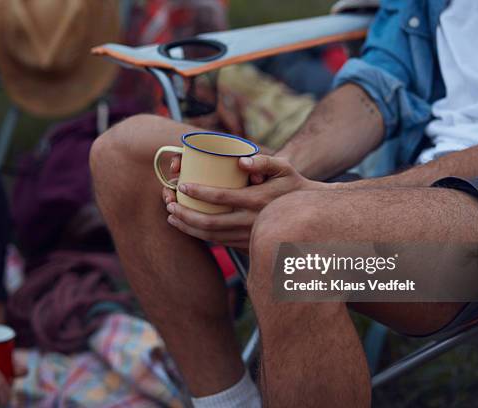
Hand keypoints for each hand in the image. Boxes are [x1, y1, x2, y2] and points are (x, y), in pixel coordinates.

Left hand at [162, 155, 312, 248]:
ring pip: (211, 237)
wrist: (309, 217)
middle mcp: (250, 222)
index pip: (221, 197)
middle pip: (209, 223)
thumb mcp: (284, 168)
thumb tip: (241, 161)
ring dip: (187, 227)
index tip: (182, 186)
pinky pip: (218, 242)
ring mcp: (247, 236)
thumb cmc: (293, 186)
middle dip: (184, 214)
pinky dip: (200, 236)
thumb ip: (264, 161)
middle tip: (169, 204)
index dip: (198, 192)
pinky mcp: (246, 245)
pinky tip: (188, 227)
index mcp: (257, 201)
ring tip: (171, 216)